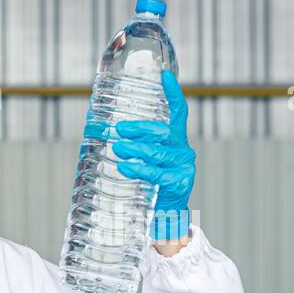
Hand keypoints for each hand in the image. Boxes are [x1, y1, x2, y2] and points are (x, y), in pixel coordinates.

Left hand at [110, 70, 194, 241]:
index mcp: (175, 140)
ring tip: (118, 149)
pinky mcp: (181, 183)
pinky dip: (139, 169)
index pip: (179, 112)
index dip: (173, 93)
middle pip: (163, 132)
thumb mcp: (145, 162)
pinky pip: (158, 174)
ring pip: (159, 152)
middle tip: (119, 129)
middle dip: (140, 128)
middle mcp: (183, 150)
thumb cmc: (151, 186)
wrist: (165, 217)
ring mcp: (184, 166)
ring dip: (136, 149)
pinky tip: (125, 167)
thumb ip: (136, 146)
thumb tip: (109, 133)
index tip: (164, 75)